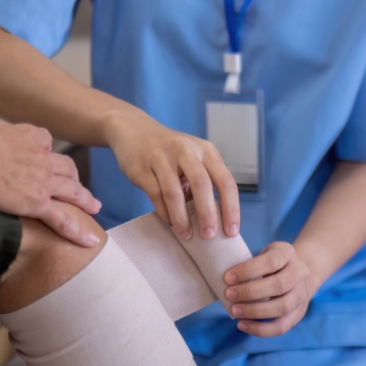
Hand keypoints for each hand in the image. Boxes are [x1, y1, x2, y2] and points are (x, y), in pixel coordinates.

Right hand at [0, 104, 101, 246]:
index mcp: (26, 136)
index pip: (44, 140)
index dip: (46, 148)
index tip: (45, 152)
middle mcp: (41, 157)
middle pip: (65, 166)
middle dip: (73, 175)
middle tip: (78, 183)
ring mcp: (44, 181)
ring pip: (71, 190)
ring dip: (84, 199)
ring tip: (94, 207)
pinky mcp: (39, 203)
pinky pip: (62, 219)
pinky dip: (77, 231)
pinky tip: (89, 240)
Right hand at [104, 110, 239, 240]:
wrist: (134, 130)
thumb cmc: (170, 152)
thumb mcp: (193, 159)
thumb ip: (204, 183)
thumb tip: (214, 220)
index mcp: (206, 151)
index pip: (226, 182)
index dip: (231, 209)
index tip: (231, 232)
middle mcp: (187, 151)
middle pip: (202, 185)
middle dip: (207, 214)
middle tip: (208, 236)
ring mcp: (163, 158)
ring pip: (175, 193)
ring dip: (181, 218)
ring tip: (186, 235)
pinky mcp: (143, 167)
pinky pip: (155, 194)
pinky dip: (164, 212)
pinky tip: (169, 222)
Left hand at [224, 242, 315, 336]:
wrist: (298, 273)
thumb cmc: (270, 264)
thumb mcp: (262, 255)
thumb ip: (248, 265)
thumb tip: (223, 283)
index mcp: (287, 253)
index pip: (271, 261)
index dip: (248, 270)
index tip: (228, 278)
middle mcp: (300, 273)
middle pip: (280, 285)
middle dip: (251, 292)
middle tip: (229, 295)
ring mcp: (302, 294)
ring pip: (283, 307)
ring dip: (255, 311)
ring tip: (234, 311)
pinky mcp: (299, 313)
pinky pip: (282, 326)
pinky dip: (261, 329)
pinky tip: (242, 325)